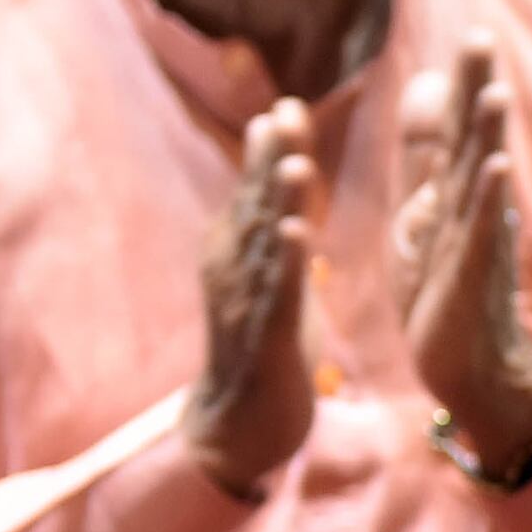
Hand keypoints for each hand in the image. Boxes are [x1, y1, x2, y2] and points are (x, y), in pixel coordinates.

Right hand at [184, 100, 320, 499]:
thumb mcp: (277, 273)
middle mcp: (235, 270)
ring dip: (277, 204)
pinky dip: (286, 264)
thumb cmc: (265, 343)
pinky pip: (278, 297)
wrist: (239, 425)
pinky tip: (296, 235)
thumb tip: (290, 166)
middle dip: (272, 161)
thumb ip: (281, 220)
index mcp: (239, 251)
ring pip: (264, 246)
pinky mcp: (269, 341)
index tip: (289, 106)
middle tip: (288, 111)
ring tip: (295, 162)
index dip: (272, 151)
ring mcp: (248, 304)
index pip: (258, 192)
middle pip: (256, 206)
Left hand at [396, 43, 531, 478]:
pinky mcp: (474, 276)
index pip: (458, 127)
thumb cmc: (446, 291)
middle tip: (481, 34)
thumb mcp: (425, 214)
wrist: (468, 368)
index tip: (473, 30)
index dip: (464, 82)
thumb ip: (424, 156)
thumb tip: (420, 90)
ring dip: (489, 135)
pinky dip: (490, 199)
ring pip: (483, 180)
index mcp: (456, 193)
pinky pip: (484, 232)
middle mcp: (474, 209)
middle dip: (477, 89)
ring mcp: (478, 242)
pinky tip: (497, 166)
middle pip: (476, 140)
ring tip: (493, 91)